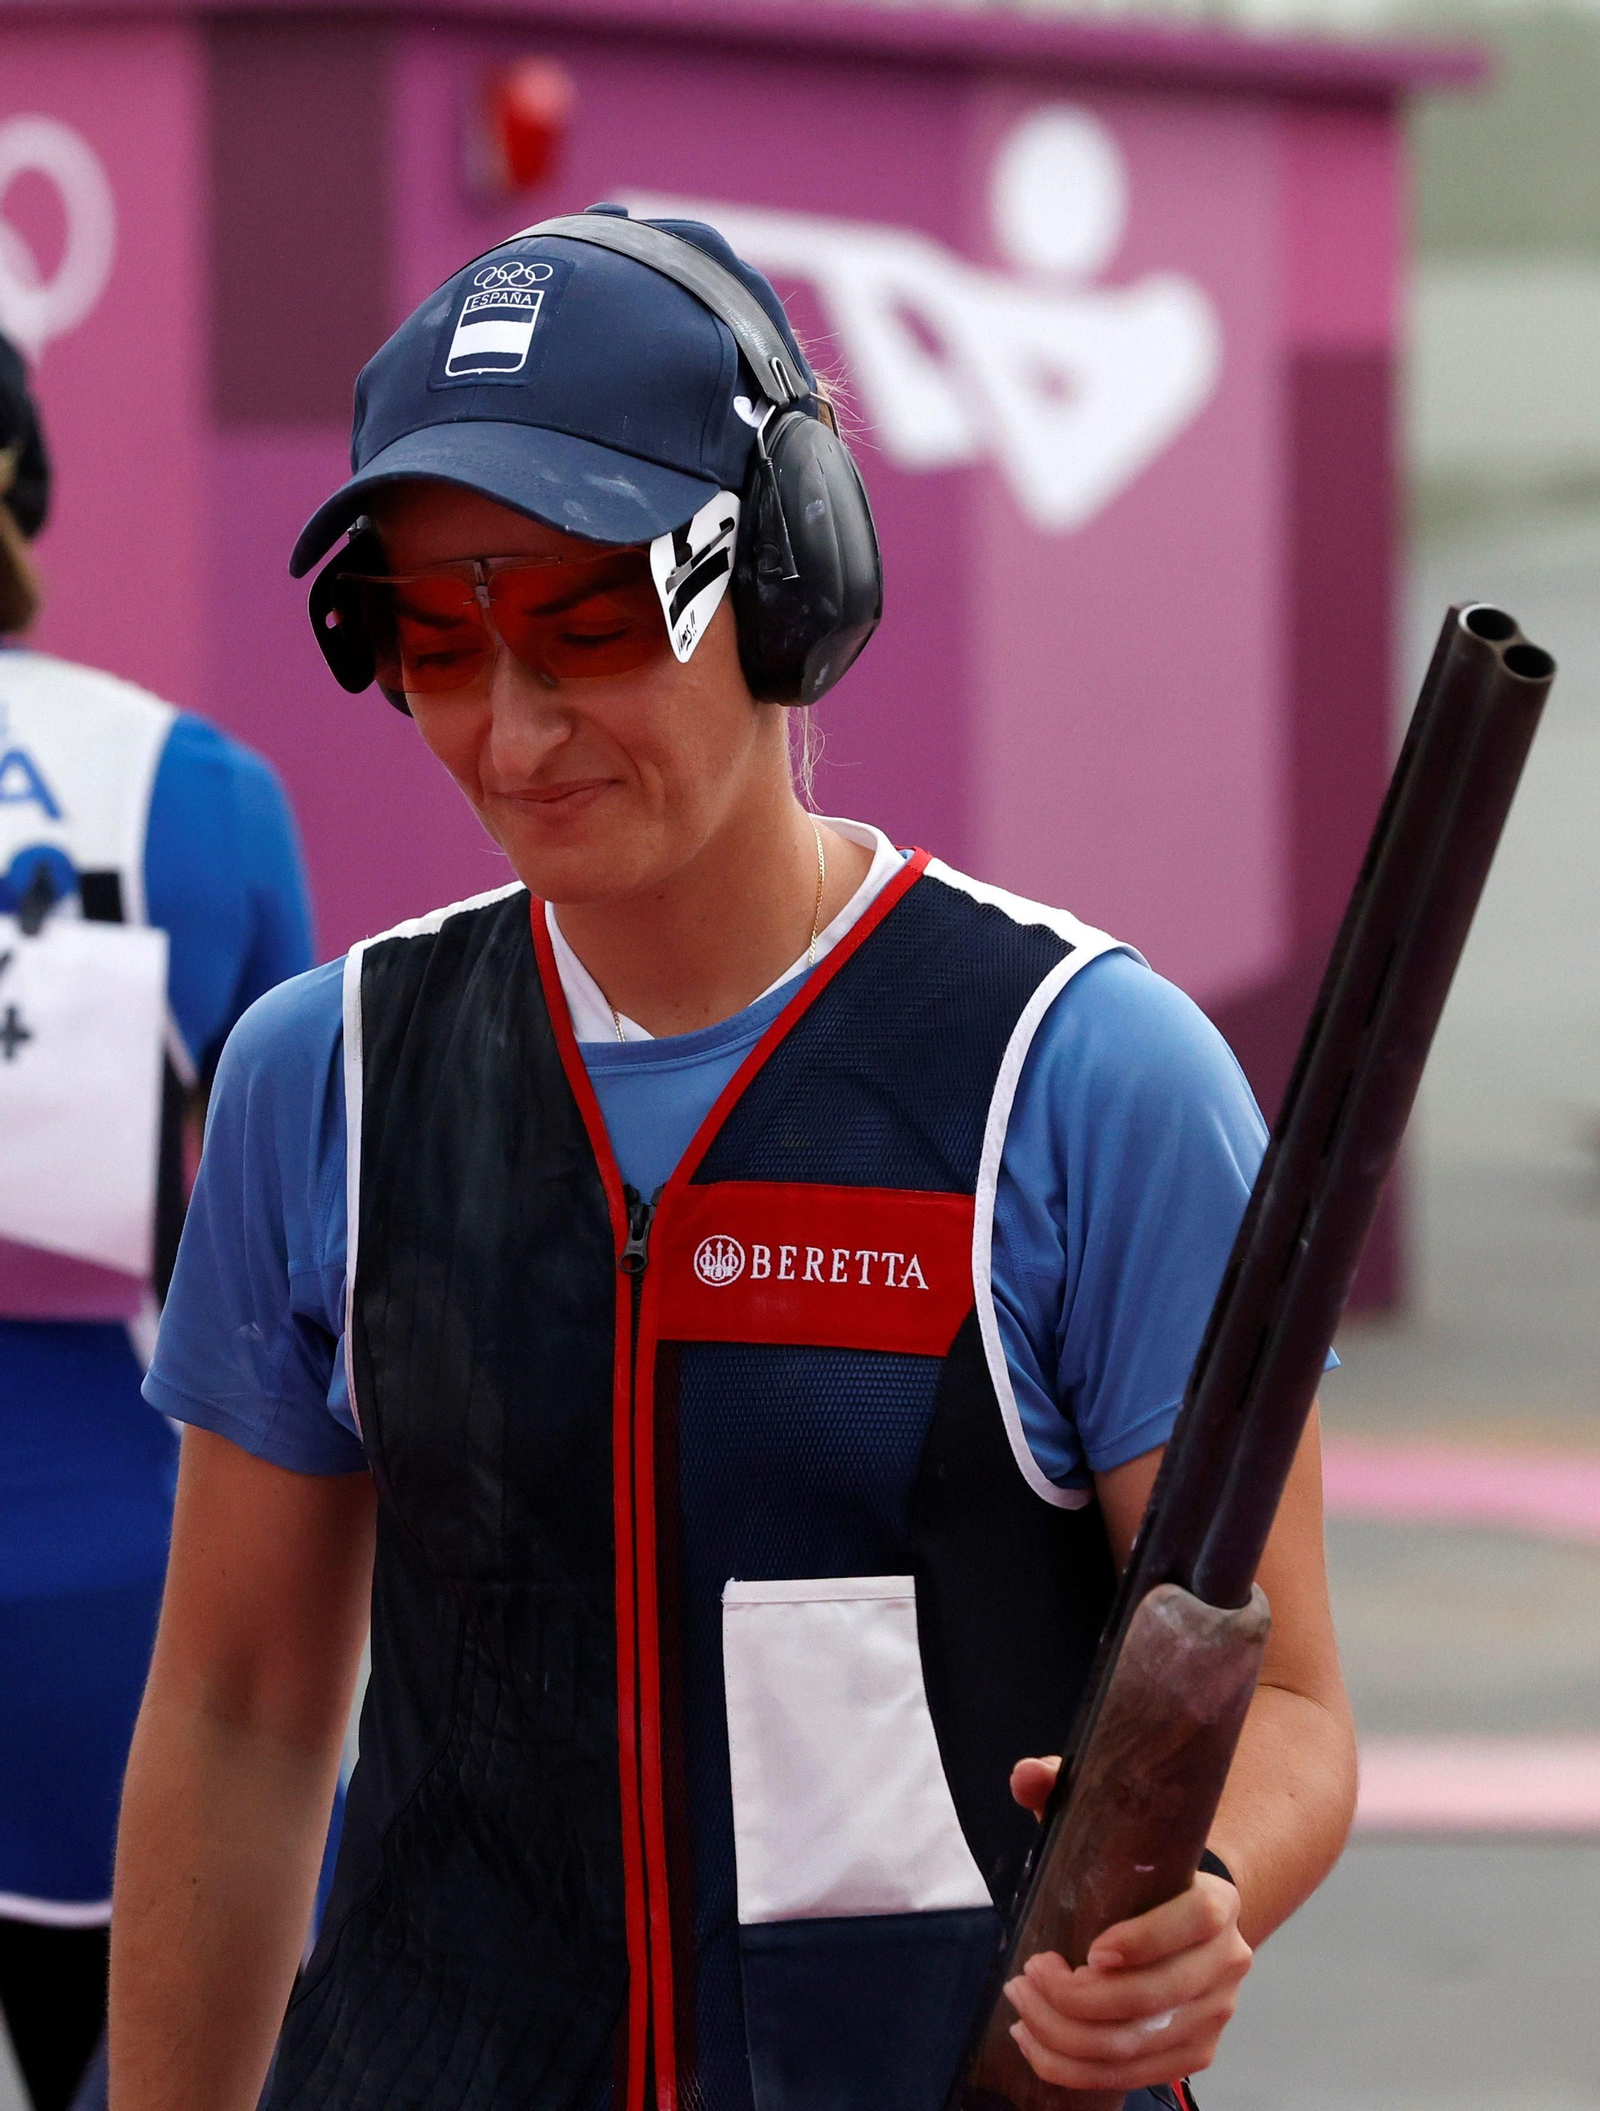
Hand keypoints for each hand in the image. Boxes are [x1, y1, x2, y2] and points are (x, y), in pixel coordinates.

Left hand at [1002, 1757, 1252, 2090]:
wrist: (1177, 1912)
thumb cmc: (1131, 1865)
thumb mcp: (1098, 1818)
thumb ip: (1061, 1784)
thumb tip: (1027, 1776)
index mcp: (1219, 1900)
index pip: (1197, 1920)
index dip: (1146, 1940)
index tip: (1091, 1949)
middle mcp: (1229, 1962)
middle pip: (1156, 1997)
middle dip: (1077, 1998)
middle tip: (1026, 1974)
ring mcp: (1215, 2013)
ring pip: (1137, 2044)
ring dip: (1066, 2035)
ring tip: (1021, 2005)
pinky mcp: (1193, 2051)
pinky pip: (1135, 2076)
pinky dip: (1077, 2068)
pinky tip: (1037, 2043)